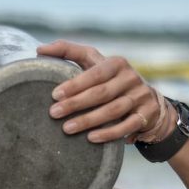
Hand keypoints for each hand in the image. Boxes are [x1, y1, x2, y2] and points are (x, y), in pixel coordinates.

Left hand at [37, 41, 171, 143]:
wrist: (148, 101)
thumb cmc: (110, 80)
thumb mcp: (95, 63)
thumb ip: (69, 52)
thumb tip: (39, 50)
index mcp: (117, 63)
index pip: (94, 73)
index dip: (75, 84)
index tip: (54, 95)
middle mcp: (131, 78)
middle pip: (101, 92)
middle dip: (76, 104)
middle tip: (54, 113)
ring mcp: (140, 96)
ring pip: (113, 110)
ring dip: (89, 120)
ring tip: (67, 128)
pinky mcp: (147, 115)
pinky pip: (127, 126)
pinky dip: (109, 133)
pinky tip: (90, 138)